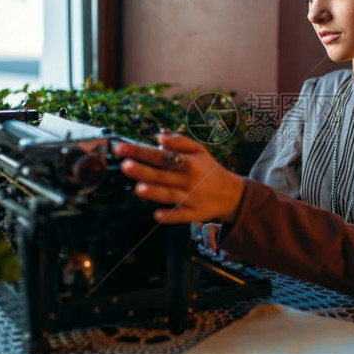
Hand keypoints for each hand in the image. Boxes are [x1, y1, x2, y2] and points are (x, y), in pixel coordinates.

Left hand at [114, 133, 244, 224]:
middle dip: (143, 170)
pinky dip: (170, 216)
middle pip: (162, 174)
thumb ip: (180, 141)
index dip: (140, 151)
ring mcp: (190, 198)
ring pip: (170, 195)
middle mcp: (188, 179)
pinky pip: (180, 216)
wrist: (230, 193)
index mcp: (188, 162)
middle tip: (125, 165)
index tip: (122, 148)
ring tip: (139, 188)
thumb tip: (159, 137)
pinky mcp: (193, 214)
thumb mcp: (199, 150)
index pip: (161, 155)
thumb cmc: (209, 170)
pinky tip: (157, 214)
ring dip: (155, 192)